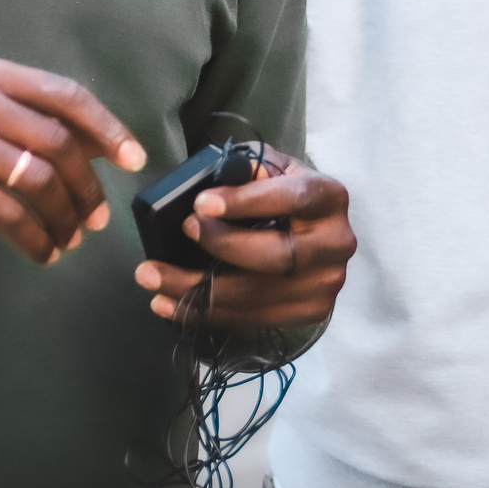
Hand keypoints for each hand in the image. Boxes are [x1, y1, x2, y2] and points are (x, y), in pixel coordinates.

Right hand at [0, 53, 148, 285]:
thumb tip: (108, 145)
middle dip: (88, 186)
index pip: (64, 94)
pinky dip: (36, 238)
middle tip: (98, 219)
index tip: (134, 160)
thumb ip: (35, 125)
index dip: (107, 128)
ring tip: (71, 240)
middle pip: (57, 141)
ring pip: (39, 180)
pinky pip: (9, 213)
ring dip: (65, 217)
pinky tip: (44, 253)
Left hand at [134, 152, 353, 331]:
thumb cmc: (288, 195)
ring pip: (256, 294)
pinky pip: (250, 318)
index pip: (293, 199)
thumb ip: (251, 170)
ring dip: (196, 290)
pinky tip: (168, 304)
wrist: (319, 234)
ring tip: (152, 276)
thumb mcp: (276, 169)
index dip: (247, 202)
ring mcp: (325, 285)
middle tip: (183, 232)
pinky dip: (205, 312)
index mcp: (330, 197)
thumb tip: (214, 183)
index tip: (201, 203)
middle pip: (277, 256)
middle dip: (222, 247)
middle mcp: (336, 244)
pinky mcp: (308, 312)